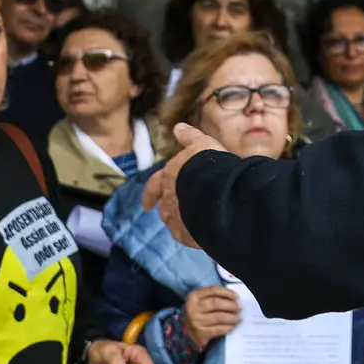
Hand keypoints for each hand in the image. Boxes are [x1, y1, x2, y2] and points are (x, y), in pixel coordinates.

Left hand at [142, 123, 226, 249]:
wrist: (218, 191)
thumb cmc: (208, 165)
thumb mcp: (201, 144)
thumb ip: (189, 137)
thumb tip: (178, 126)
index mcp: (169, 178)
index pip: (154, 186)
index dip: (150, 194)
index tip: (145, 205)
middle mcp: (169, 200)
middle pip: (164, 207)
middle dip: (167, 208)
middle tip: (169, 213)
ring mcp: (177, 219)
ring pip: (174, 222)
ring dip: (179, 221)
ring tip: (189, 223)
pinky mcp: (189, 235)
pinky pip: (188, 236)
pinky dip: (192, 234)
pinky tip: (201, 235)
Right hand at [182, 286, 242, 347]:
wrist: (186, 332)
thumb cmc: (199, 313)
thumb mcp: (201, 301)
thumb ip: (214, 296)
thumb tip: (234, 299)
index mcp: (194, 296)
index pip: (213, 290)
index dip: (227, 292)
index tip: (236, 297)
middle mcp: (193, 308)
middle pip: (216, 303)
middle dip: (230, 305)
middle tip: (239, 308)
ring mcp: (196, 321)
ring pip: (218, 317)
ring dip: (232, 317)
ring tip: (238, 318)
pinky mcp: (200, 333)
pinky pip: (217, 330)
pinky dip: (227, 328)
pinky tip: (232, 327)